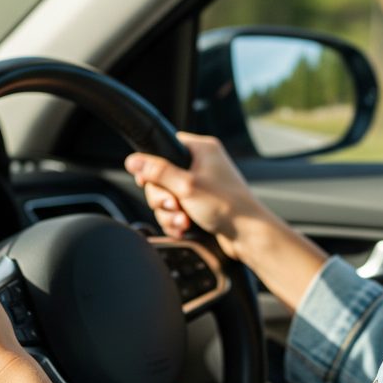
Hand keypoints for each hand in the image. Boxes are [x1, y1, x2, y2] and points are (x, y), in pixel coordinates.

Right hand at [126, 132, 276, 262]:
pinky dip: (177, 221)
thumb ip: (157, 172)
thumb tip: (133, 160)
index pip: (166, 146)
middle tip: (174, 205)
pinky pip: (177, 210)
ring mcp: (201, 186)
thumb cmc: (228, 206)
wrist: (249, 236)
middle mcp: (202, 164)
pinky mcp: (200, 205)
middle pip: (161, 177)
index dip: (153, 165)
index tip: (148, 180)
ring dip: (170, 213)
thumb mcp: (187, 186)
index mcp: (202, 149)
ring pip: (168, 197)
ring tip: (183, 221)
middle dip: (163, 198)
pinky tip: (184, 229)